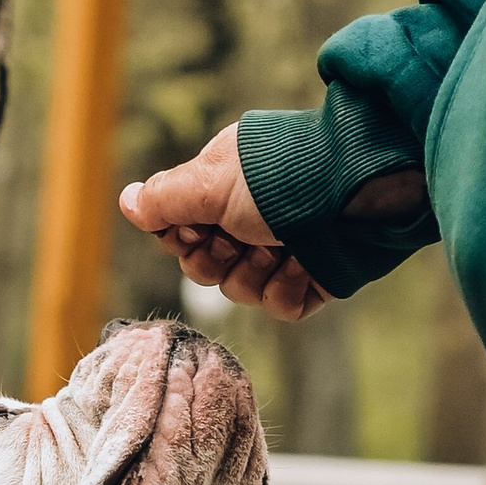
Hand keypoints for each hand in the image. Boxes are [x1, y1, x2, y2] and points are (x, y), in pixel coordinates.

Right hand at [119, 123, 329, 322]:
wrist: (358, 193)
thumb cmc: (281, 177)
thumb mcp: (211, 181)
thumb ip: (165, 198)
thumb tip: (127, 201)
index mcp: (223, 189)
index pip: (179, 231)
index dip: (182, 239)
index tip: (195, 228)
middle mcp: (250, 220)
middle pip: (206, 268)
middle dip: (217, 261)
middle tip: (238, 240)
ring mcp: (282, 250)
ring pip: (241, 290)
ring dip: (255, 275)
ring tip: (280, 249)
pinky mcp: (312, 278)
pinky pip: (280, 307)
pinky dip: (288, 290)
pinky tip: (304, 265)